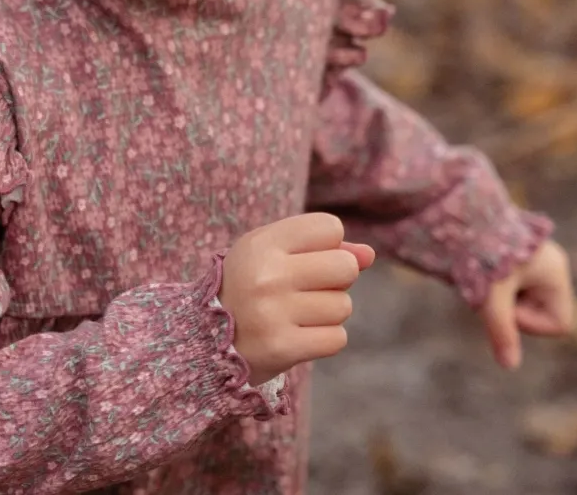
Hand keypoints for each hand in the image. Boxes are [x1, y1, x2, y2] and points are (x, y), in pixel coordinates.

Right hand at [219, 213, 374, 385]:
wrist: (207, 339)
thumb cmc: (250, 285)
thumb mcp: (273, 252)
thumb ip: (322, 247)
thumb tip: (369, 255)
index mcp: (262, 243)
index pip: (330, 228)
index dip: (328, 244)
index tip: (305, 257)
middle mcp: (267, 275)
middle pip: (346, 267)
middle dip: (336, 279)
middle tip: (306, 288)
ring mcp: (273, 313)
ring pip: (343, 306)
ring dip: (329, 312)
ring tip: (296, 314)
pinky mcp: (282, 348)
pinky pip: (337, 338)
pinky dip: (325, 339)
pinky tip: (299, 335)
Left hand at [479, 239, 573, 369]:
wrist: (458, 215)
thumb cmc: (479, 254)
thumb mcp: (491, 296)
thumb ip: (502, 330)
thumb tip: (509, 366)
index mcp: (556, 274)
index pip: (559, 324)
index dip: (530, 323)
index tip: (504, 307)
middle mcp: (551, 266)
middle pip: (540, 312)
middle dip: (512, 309)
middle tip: (488, 292)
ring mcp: (535, 260)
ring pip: (523, 299)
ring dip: (501, 298)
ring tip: (481, 280)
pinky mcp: (516, 257)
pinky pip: (512, 286)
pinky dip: (495, 286)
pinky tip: (478, 273)